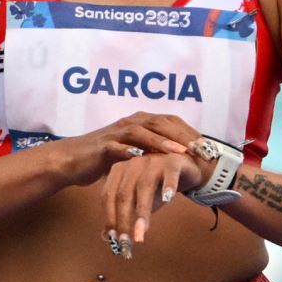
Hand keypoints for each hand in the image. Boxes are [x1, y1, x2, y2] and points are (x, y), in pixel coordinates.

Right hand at [55, 111, 203, 188]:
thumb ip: (153, 150)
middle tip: (202, 149)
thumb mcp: (134, 151)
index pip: (171, 122)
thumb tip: (180, 157)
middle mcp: (130, 123)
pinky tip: (142, 157)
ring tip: (180, 152)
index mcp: (140, 122)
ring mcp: (116, 133)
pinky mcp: (103, 146)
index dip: (190, 132)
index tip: (208, 146)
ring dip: (163, 142)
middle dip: (183, 136)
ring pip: (143, 132)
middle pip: (161, 124)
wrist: (73, 159)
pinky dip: (130, 151)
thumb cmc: (105, 157)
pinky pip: (118, 147)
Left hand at [100, 151, 206, 258]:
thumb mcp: (138, 202)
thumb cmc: (157, 186)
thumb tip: (107, 238)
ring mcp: (153, 161)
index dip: (110, 218)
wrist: (184, 167)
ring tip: (142, 233)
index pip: (109, 196)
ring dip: (142, 212)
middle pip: (124, 193)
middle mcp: (133, 164)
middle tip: (126, 242)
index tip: (113, 239)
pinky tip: (167, 200)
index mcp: (119, 171)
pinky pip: (170, 174)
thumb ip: (123, 216)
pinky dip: (168, 186)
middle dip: (123, 220)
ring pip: (144, 186)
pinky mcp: (173, 162)